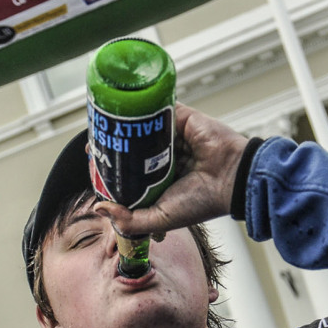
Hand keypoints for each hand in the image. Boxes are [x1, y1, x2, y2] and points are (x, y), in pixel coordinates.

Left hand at [94, 104, 249, 235]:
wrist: (231, 179)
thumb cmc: (201, 202)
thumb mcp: (159, 219)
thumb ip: (129, 221)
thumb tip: (98, 208)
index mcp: (160, 182)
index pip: (129, 174)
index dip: (111, 171)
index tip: (96, 168)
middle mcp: (164, 159)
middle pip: (132, 149)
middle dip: (113, 148)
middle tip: (95, 149)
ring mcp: (172, 137)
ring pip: (141, 128)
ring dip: (123, 127)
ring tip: (103, 127)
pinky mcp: (181, 117)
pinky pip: (157, 108)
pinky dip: (142, 107)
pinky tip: (124, 110)